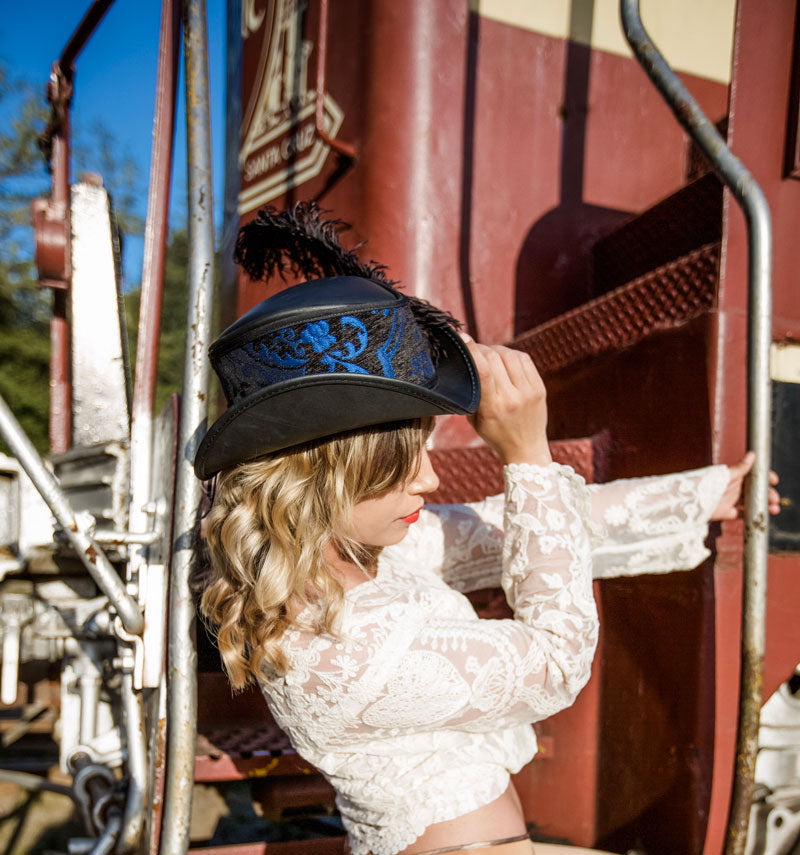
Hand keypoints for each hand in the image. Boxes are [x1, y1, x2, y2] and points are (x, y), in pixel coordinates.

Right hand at [461, 334, 551, 464]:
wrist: (526, 450)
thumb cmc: (495, 435)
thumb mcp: (475, 419)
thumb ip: (470, 393)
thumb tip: (465, 363)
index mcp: (493, 407)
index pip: (483, 370)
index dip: (472, 350)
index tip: (463, 338)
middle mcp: (513, 398)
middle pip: (495, 358)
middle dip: (482, 349)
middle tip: (475, 351)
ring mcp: (529, 391)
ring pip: (510, 354)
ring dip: (496, 349)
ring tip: (489, 354)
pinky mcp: (540, 387)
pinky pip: (524, 359)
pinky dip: (511, 354)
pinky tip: (504, 359)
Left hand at [712, 451, 780, 520]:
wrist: (691, 502)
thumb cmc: (707, 485)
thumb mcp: (726, 476)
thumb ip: (740, 468)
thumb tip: (753, 454)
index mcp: (735, 476)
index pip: (754, 475)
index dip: (765, 477)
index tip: (774, 480)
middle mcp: (735, 487)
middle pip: (756, 491)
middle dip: (768, 494)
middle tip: (775, 500)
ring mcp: (731, 500)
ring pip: (752, 502)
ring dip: (764, 506)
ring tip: (774, 510)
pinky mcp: (726, 512)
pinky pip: (742, 514)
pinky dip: (751, 515)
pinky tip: (759, 516)